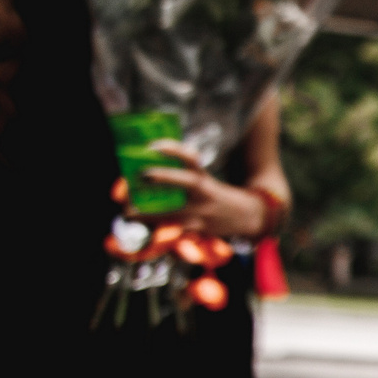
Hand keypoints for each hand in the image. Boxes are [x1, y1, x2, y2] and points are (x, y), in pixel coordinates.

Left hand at [135, 142, 271, 237]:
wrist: (248, 218)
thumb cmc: (217, 196)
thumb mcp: (205, 182)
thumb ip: (179, 177)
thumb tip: (145, 171)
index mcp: (204, 179)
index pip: (190, 158)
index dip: (172, 149)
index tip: (152, 146)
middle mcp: (204, 194)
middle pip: (186, 180)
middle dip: (164, 176)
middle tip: (142, 174)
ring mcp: (202, 214)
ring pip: (174, 214)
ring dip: (149, 214)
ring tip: (130, 212)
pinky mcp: (198, 231)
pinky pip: (173, 230)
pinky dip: (155, 229)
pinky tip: (143, 228)